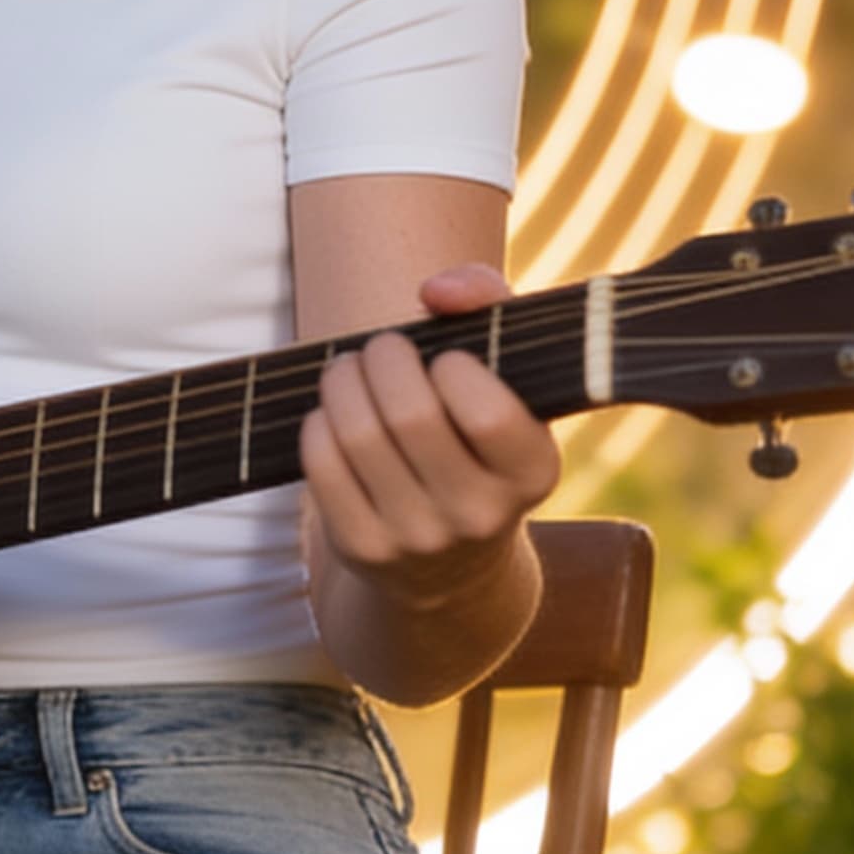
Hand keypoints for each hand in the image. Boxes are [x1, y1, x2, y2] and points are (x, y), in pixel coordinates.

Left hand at [301, 262, 559, 620]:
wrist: (453, 564)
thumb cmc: (478, 437)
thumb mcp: (509, 374)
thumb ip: (490, 302)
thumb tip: (435, 290)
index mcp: (534, 472)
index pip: (488, 414)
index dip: (454, 369)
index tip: (445, 360)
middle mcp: (481, 516)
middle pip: (410, 416)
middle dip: (384, 358)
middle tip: (382, 348)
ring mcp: (419, 539)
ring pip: (358, 436)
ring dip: (342, 381)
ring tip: (350, 370)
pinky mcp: (364, 550)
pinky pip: (322, 465)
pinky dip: (319, 424)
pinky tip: (333, 416)